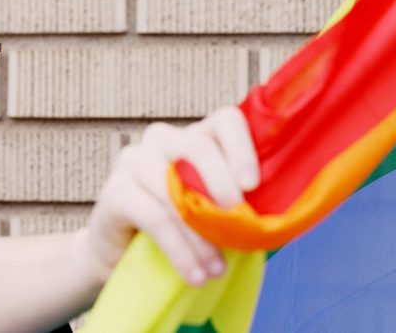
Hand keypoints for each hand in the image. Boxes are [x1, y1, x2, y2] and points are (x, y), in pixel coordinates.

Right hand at [82, 107, 259, 285]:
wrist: (123, 258)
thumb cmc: (182, 230)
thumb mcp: (214, 212)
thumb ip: (240, 205)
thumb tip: (281, 218)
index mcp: (196, 136)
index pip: (224, 120)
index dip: (241, 147)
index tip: (253, 185)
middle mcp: (163, 139)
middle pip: (196, 145)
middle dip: (221, 184)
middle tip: (237, 221)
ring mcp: (134, 160)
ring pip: (173, 188)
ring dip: (201, 234)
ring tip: (218, 269)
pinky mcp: (114, 191)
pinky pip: (153, 217)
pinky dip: (179, 250)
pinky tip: (195, 275)